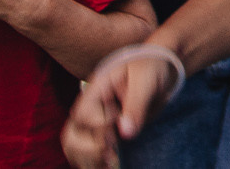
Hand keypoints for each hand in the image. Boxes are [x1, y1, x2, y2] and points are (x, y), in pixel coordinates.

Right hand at [61, 48, 181, 168]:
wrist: (157, 71)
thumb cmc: (150, 70)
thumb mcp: (146, 80)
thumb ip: (136, 104)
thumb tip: (126, 133)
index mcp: (95, 91)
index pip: (82, 115)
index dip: (98, 124)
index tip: (118, 121)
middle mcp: (88, 109)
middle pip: (71, 136)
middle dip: (89, 149)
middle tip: (112, 151)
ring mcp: (92, 124)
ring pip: (74, 149)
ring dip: (88, 160)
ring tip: (110, 163)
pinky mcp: (101, 135)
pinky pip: (87, 155)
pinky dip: (94, 163)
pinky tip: (109, 166)